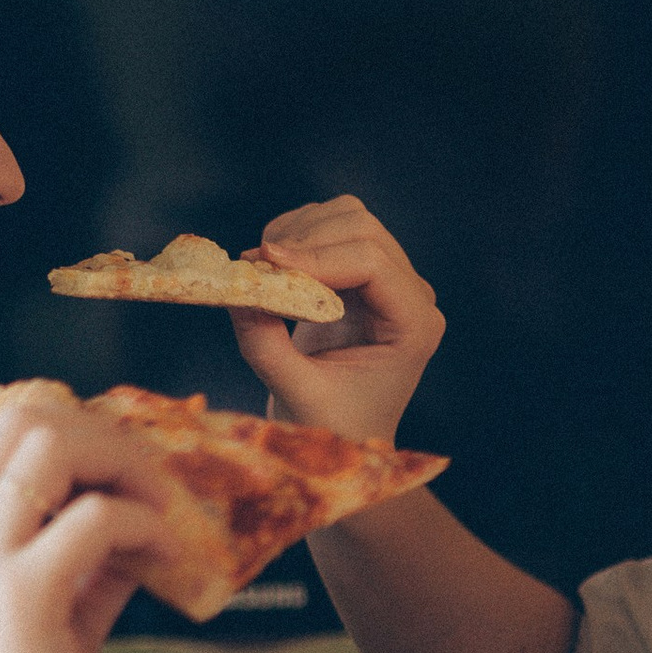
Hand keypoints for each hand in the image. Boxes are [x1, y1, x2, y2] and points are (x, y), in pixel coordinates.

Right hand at [0, 392, 169, 652]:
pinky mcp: (21, 592)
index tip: (115, 472)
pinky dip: (144, 524)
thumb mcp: (54, 620)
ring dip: (121, 463)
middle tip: (148, 481)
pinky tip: (166, 557)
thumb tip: (137, 528)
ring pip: (52, 442)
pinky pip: (98, 516)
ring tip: (159, 506)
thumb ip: (85, 568)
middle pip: (22, 416)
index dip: (64, 429)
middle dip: (99, 434)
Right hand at [231, 197, 445, 440]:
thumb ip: (266, 345)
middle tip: (256, 266)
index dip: (316, 255)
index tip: (266, 263)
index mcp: (414, 326)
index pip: (372, 261)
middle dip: (304, 239)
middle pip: (362, 227)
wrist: (344, 436)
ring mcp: (390, 280)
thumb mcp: (296, 393)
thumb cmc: (333, 428)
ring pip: (347, 216)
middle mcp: (412, 295)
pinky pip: (330, 227)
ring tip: (262, 267)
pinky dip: (295, 234)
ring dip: (298, 231)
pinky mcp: (362, 274)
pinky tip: (274, 266)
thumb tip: (237, 293)